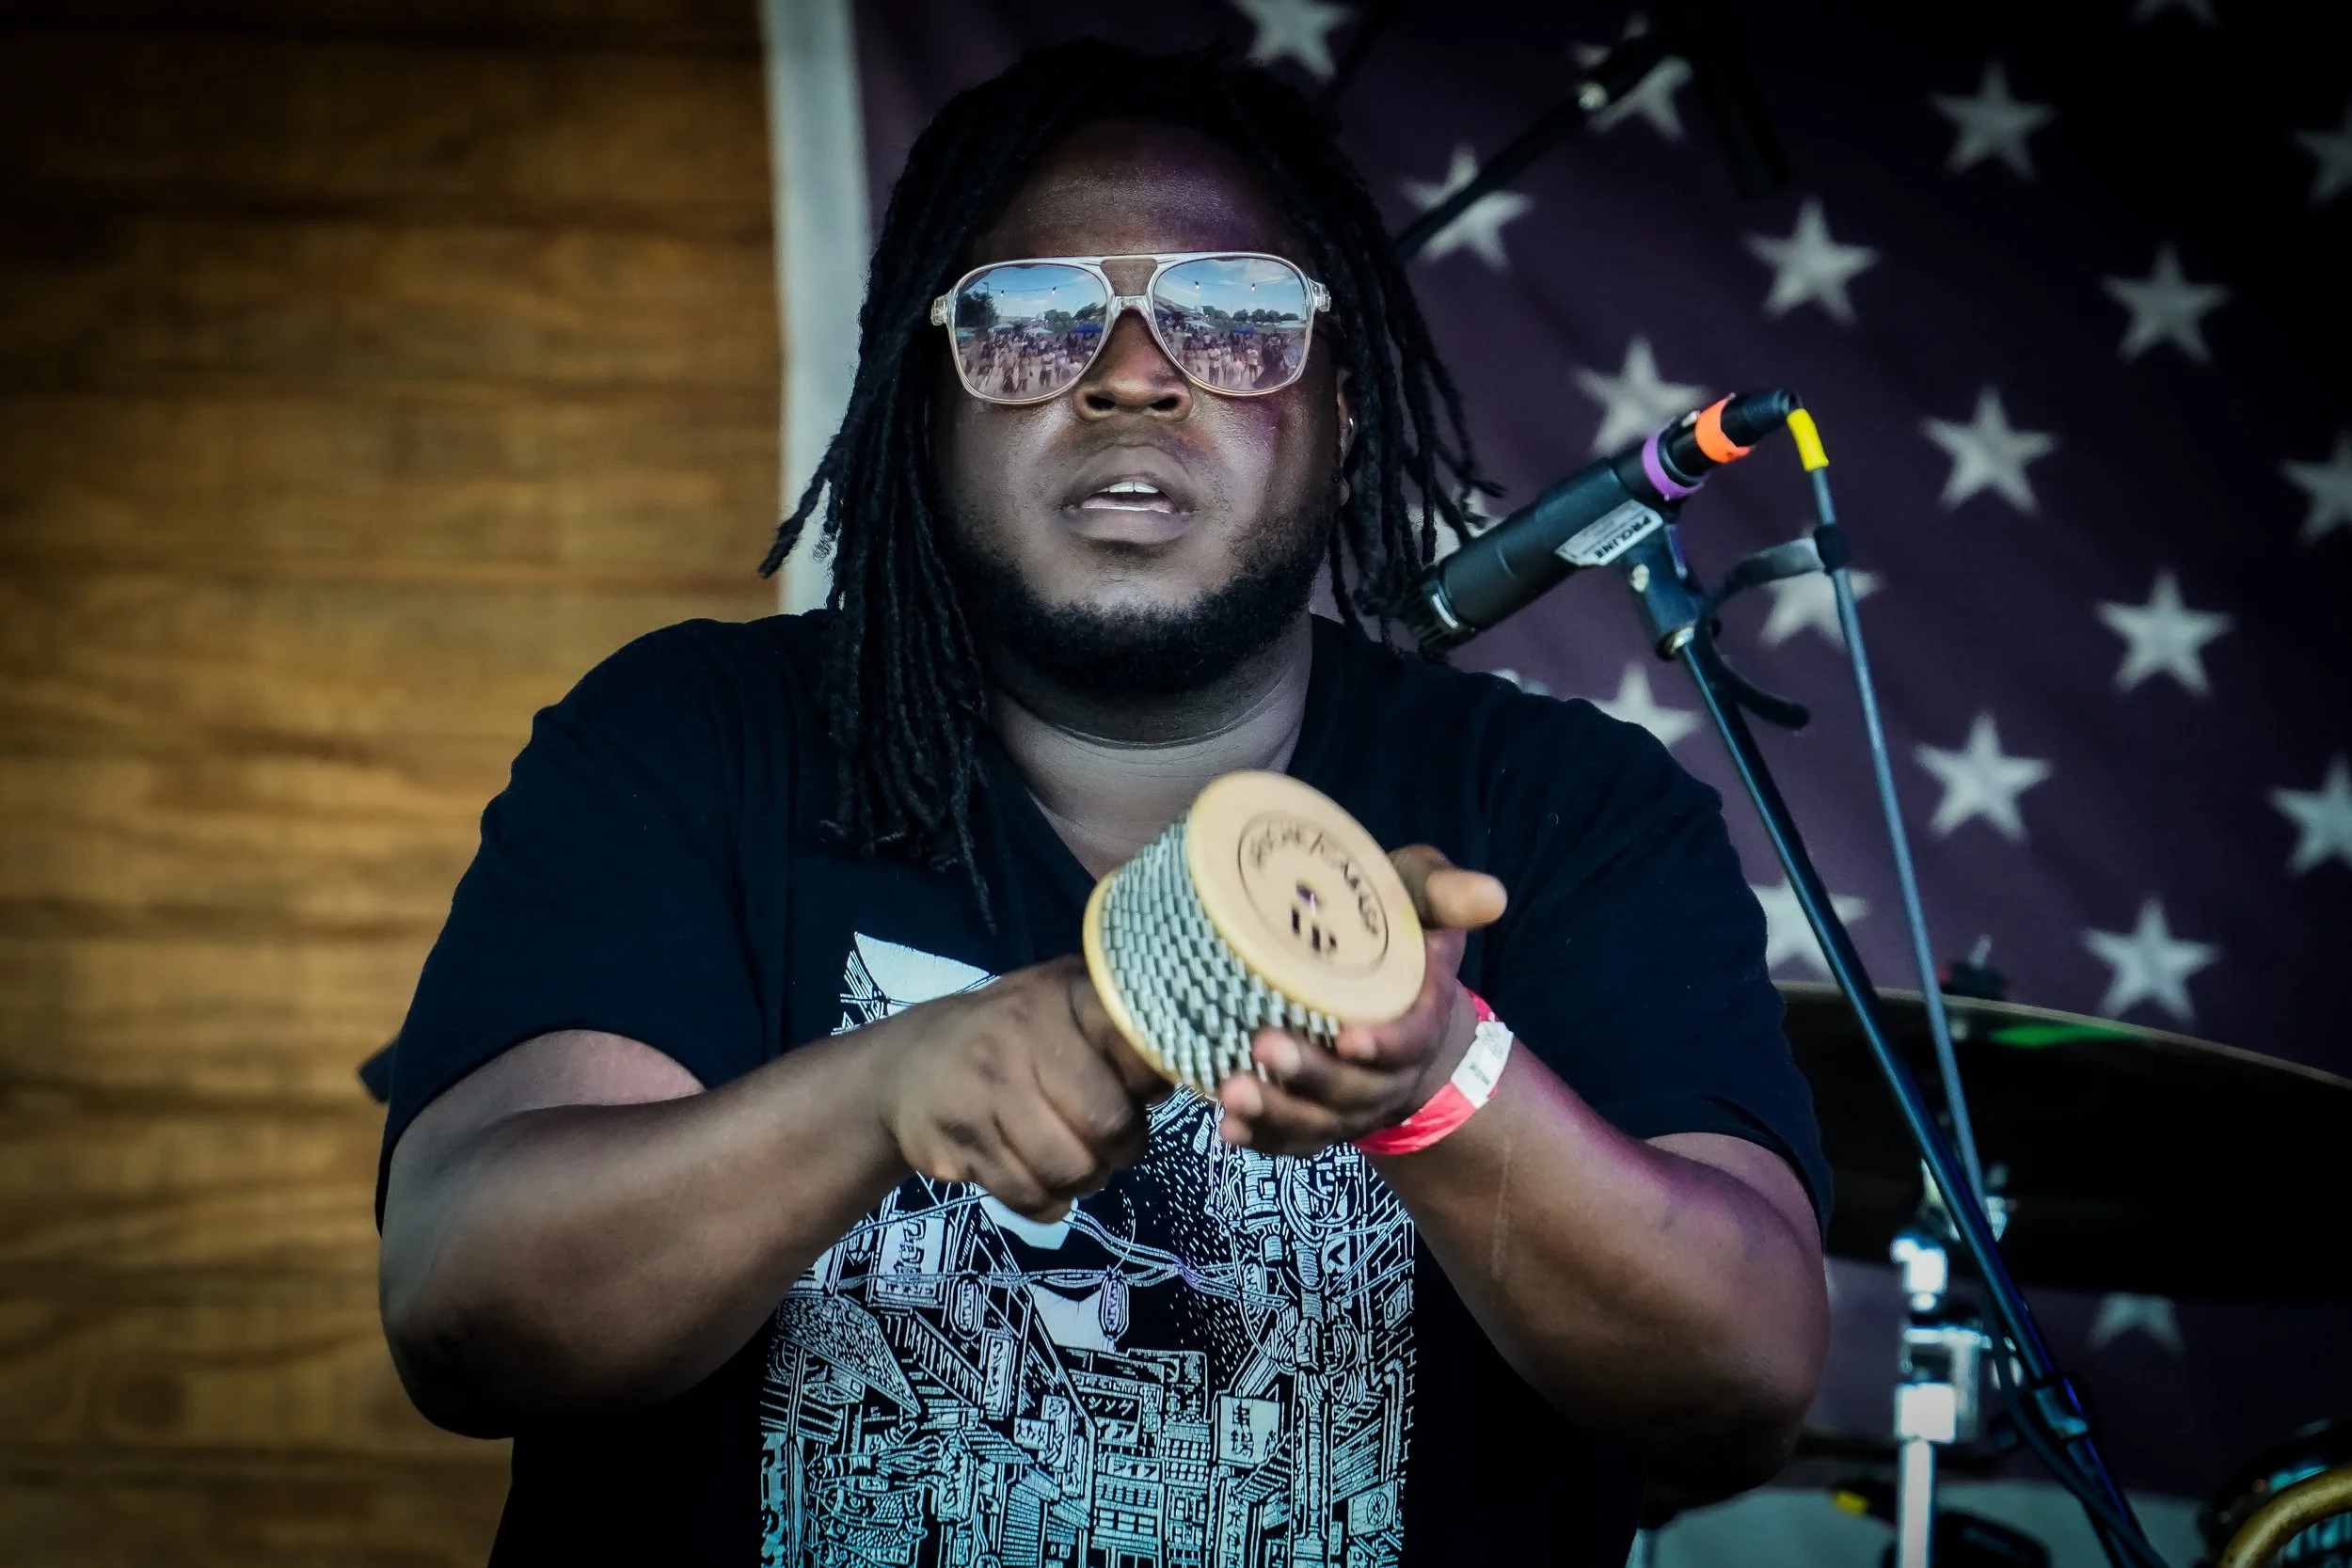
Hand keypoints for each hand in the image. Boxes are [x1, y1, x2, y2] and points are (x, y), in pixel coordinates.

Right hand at [870, 955, 1169, 1220]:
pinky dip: (1047, 1203)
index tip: (1140, 1096)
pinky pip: (1029, 1197)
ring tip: (1076, 1165)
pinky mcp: (959, 1144)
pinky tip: (1040, 1181)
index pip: (1137, 1049)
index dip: (1150, 1087)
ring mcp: (985, 1092)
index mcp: (1059, 996)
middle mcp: (1020, 1036)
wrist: (904, 1068)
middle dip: (1121, 1148)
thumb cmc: (1006, 1037)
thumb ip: (1118, 1028)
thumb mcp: (1059, 1006)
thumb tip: (1190, 1065)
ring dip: (1084, 1181)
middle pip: (1108, 1124)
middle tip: (1112, 1146)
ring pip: (1070, 1169)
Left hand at [1216, 846, 1507, 1156]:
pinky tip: (1228, 1129)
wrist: (1385, 996)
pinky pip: (1292, 1141)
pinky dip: (1262, 1140)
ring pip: (1320, 1123)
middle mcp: (1389, 1074)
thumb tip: (1491, 893)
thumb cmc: (1394, 938)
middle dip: (1312, 1075)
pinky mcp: (1316, 1119)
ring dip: (1277, 1112)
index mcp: (1421, 1020)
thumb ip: (1445, 895)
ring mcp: (1351, 1104)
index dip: (1384, 1044)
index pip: (1411, 1042)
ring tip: (1233, 1091)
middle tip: (1265, 1045)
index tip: (1348, 1036)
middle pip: (1356, 1089)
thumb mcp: (1419, 903)